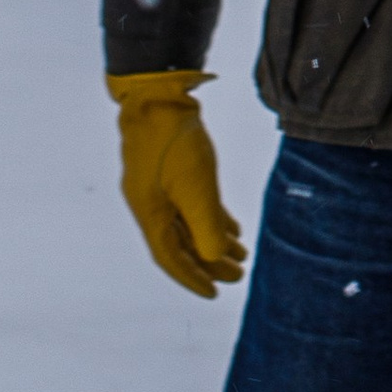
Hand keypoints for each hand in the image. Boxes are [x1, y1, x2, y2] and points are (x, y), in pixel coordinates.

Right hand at [110, 71, 248, 297]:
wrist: (159, 97)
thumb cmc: (174, 143)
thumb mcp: (196, 188)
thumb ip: (205, 225)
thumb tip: (212, 257)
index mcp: (150, 214)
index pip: (170, 258)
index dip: (193, 278)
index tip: (215, 293)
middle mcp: (151, 205)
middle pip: (181, 244)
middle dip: (209, 263)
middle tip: (239, 275)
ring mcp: (160, 188)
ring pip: (188, 225)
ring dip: (213, 241)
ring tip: (241, 254)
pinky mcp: (172, 172)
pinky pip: (192, 205)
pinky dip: (212, 218)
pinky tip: (232, 228)